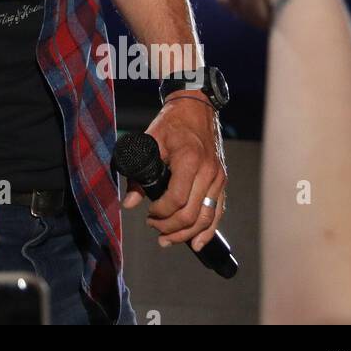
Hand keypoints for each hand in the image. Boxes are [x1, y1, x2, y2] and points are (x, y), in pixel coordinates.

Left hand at [122, 95, 227, 250]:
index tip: (148, 215)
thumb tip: (128, 203)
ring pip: (206, 217)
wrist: (196, 107)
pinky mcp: (222, 181)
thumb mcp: (150, 142)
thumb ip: (137, 173)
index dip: (160, 213)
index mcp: (190, 160)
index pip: (176, 199)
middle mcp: (208, 171)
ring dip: (187, 234)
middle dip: (170, 228)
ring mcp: (218, 177)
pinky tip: (197, 243)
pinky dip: (208, 230)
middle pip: (192, 214)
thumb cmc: (171, 123)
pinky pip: (218, 211)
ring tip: (168, 240)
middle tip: (154, 229)